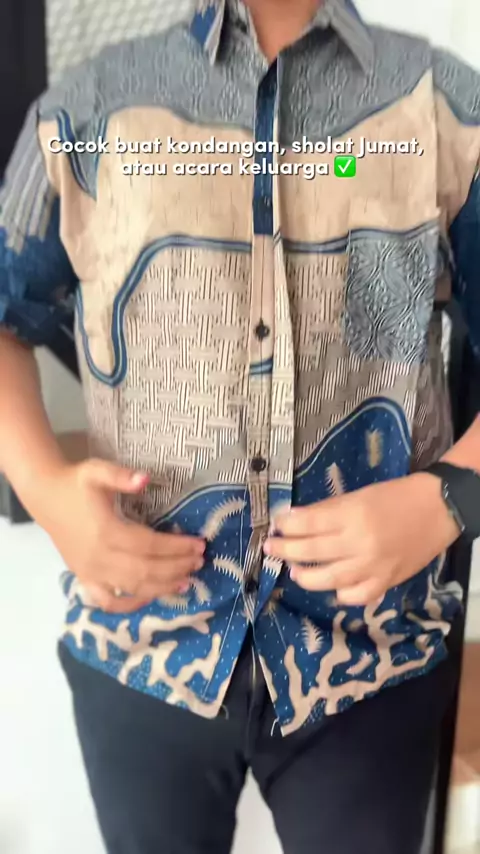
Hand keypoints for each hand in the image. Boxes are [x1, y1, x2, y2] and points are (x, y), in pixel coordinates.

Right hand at [37, 459, 205, 611]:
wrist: (45, 496)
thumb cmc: (75, 483)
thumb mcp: (97, 471)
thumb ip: (121, 475)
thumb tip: (145, 479)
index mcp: (106, 531)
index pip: (150, 545)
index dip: (177, 547)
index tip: (199, 544)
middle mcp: (100, 557)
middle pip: (146, 571)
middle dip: (176, 568)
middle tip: (199, 562)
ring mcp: (91, 572)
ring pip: (132, 588)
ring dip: (162, 588)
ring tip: (187, 581)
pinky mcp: (84, 578)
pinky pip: (108, 601)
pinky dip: (130, 605)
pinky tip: (150, 598)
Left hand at [264, 473, 460, 605]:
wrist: (437, 509)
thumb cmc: (395, 496)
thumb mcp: (358, 495)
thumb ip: (328, 510)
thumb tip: (295, 519)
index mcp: (353, 515)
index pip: (308, 523)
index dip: (286, 525)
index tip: (275, 524)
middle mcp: (360, 543)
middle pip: (311, 552)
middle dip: (285, 550)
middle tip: (271, 548)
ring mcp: (373, 566)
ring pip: (328, 580)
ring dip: (305, 576)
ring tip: (295, 571)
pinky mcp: (386, 582)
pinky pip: (356, 596)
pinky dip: (341, 594)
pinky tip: (332, 587)